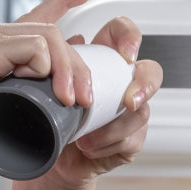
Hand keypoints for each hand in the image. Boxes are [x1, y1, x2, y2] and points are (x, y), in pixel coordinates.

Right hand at [0, 0, 98, 139]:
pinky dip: (44, 69)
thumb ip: (9, 99)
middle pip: (54, 35)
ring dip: (68, 71)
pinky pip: (36, 48)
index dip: (63, 1)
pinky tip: (38, 87)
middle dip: (78, 67)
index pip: (38, 15)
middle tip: (85, 99)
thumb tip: (38, 114)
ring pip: (51, 38)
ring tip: (71, 101)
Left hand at [34, 8, 161, 186]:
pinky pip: (131, 141)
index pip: (122, 34)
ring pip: (142, 113)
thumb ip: (54, 55)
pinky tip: (88, 148)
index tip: (124, 54)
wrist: (40, 155)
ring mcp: (127, 114)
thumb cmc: (41, 115)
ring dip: (113, 128)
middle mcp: (119, 86)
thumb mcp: (39, 81)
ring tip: (83, 138)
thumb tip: (76, 39)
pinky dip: (107, 145)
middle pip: (151, 72)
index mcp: (100, 61)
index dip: (129, 36)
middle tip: (129, 101)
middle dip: (145, 84)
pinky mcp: (127, 142)